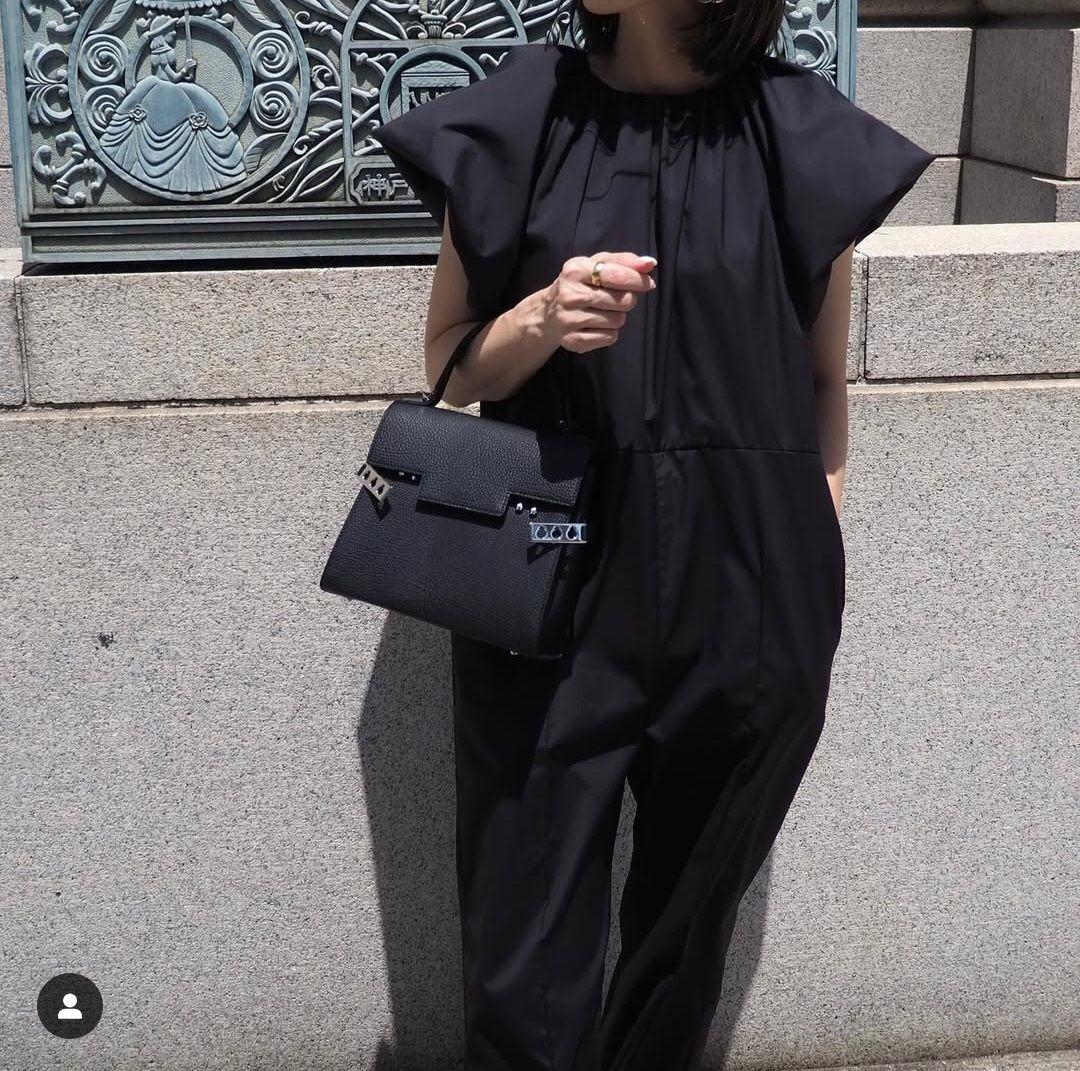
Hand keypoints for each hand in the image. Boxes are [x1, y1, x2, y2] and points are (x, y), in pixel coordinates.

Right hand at [537, 251, 656, 353]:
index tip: (647, 283)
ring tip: (604, 312)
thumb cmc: (580, 284)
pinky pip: (610, 337)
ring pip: (618, 320)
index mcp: (575, 270)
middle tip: (617, 298)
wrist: (547, 313)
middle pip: (622, 300)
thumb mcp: (596, 265)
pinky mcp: (573, 340)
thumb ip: (624, 261)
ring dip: (618, 316)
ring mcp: (569, 320)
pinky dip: (610, 332)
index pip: (617, 275)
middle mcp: (569, 294)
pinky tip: (598, 325)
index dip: (638, 280)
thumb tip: (650, 264)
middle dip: (627, 299)